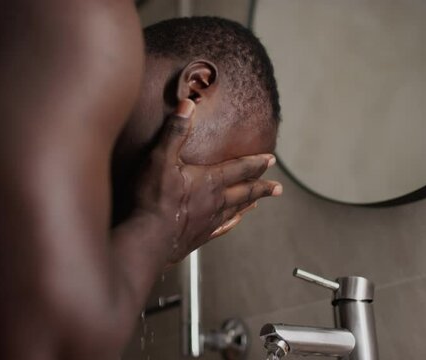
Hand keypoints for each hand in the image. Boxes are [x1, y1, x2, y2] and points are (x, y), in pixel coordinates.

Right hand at [134, 99, 281, 264]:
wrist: (147, 239)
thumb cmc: (153, 198)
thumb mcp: (161, 158)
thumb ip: (175, 132)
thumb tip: (188, 105)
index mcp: (209, 181)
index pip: (240, 168)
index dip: (256, 162)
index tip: (272, 160)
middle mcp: (215, 202)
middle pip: (245, 192)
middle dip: (261, 187)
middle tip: (277, 188)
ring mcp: (208, 222)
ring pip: (235, 211)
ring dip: (248, 205)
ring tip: (257, 203)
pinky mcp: (198, 238)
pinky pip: (221, 229)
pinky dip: (230, 224)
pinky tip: (232, 224)